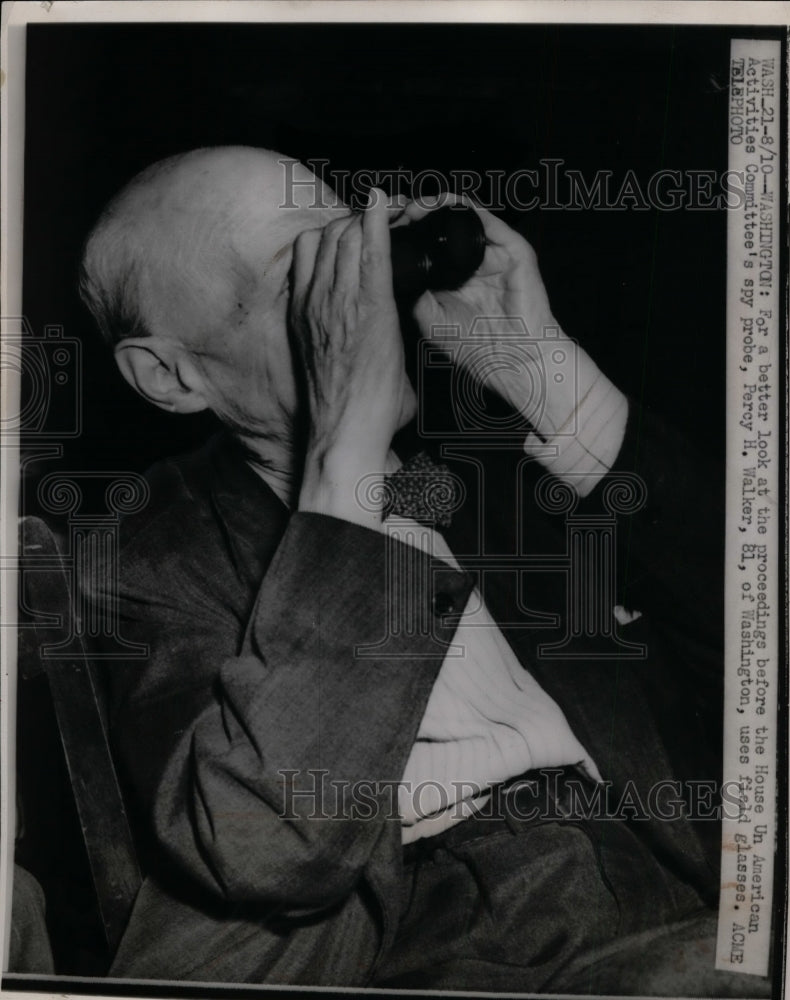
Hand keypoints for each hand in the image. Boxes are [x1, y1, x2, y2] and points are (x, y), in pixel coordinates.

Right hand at [291, 189, 416, 526]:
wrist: (344, 430)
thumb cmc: (340, 407)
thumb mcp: (321, 360)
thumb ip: (331, 335)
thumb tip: (355, 335)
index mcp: (302, 311)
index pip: (308, 250)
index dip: (331, 232)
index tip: (350, 231)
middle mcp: (316, 300)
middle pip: (328, 236)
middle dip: (352, 221)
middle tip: (375, 222)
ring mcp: (340, 302)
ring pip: (347, 237)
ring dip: (367, 222)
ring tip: (386, 218)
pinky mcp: (370, 309)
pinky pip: (373, 252)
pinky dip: (379, 223)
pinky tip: (387, 204)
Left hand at [394, 197, 584, 437]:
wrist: (513, 361)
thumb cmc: (476, 347)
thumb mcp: (430, 320)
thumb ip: (413, 293)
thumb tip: (387, 268)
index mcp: (452, 278)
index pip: (426, 244)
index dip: (404, 233)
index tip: (379, 228)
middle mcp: (471, 262)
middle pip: (441, 225)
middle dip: (415, 214)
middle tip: (390, 212)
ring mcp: (492, 254)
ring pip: (461, 216)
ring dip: (433, 206)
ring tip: (410, 208)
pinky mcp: (513, 248)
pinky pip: (485, 218)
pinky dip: (459, 208)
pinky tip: (436, 207)